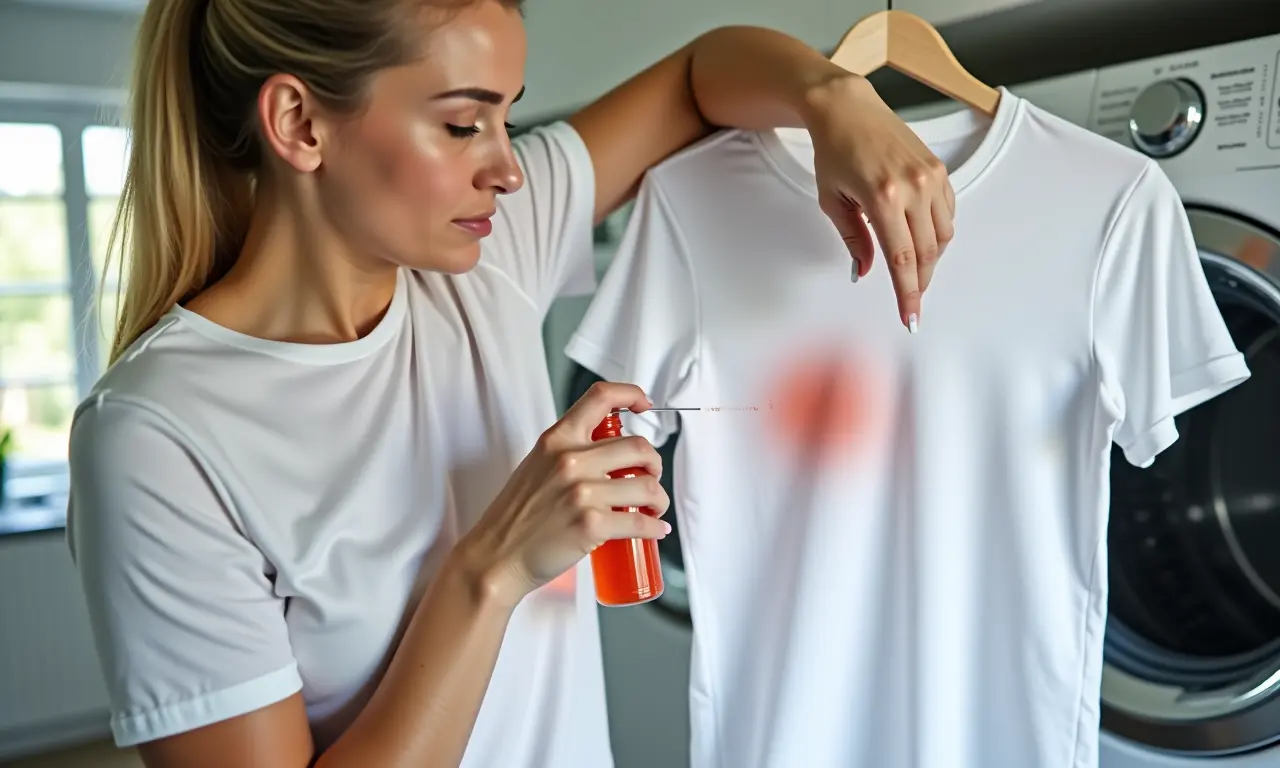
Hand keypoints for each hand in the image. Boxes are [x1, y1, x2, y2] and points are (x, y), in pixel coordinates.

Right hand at [457, 382, 670, 606]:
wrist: (496, 557)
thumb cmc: (515, 518)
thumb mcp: (536, 466)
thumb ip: (567, 453)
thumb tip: (605, 454)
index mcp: (557, 439)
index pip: (600, 398)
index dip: (631, 394)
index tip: (645, 404)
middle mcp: (571, 460)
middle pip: (639, 446)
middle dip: (655, 464)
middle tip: (651, 478)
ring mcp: (582, 492)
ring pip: (647, 487)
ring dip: (659, 499)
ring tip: (654, 508)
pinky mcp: (591, 524)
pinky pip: (640, 523)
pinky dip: (655, 529)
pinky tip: (656, 531)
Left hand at [802, 73, 954, 331]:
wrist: (848, 109)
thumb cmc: (833, 152)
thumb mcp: (832, 201)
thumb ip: (853, 239)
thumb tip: (865, 271)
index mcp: (883, 198)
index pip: (902, 260)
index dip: (907, 294)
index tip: (910, 317)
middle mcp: (913, 187)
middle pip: (926, 253)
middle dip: (919, 283)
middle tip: (911, 301)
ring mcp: (930, 176)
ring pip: (942, 236)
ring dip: (930, 260)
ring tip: (913, 272)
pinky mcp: (939, 169)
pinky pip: (948, 213)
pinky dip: (937, 233)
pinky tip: (921, 240)